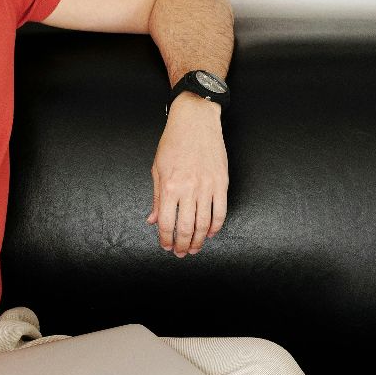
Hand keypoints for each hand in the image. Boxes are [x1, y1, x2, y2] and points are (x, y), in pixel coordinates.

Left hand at [148, 94, 228, 256]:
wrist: (195, 121)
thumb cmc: (173, 142)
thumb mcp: (157, 169)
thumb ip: (156, 198)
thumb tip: (153, 221)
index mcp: (169, 186)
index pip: (167, 223)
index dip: (166, 240)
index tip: (166, 247)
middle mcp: (189, 189)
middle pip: (186, 228)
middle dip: (182, 245)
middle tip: (180, 253)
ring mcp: (208, 186)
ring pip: (205, 224)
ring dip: (199, 240)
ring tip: (194, 248)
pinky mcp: (222, 182)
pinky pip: (221, 211)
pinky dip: (216, 226)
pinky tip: (210, 233)